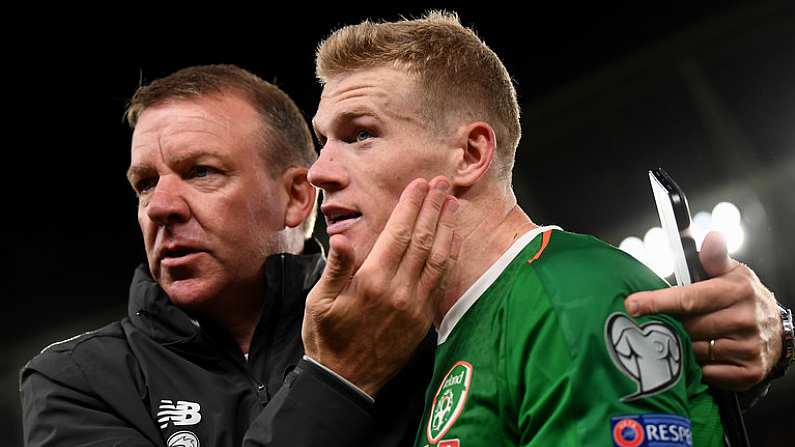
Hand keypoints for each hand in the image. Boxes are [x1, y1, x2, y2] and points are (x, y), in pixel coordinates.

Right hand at [302, 176, 459, 394]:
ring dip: (446, 228)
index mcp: (371, 281)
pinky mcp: (422, 318)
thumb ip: (335, 268)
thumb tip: (341, 238)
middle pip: (422, 240)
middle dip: (433, 209)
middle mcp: (398, 291)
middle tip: (441, 183)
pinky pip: (440, 281)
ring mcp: (414, 305)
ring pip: (437, 259)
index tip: (419, 184)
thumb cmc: (326, 338)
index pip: (397, 234)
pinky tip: (453, 240)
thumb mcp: (319, 302)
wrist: (346, 381)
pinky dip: (449, 257)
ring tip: (452, 203)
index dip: (410, 207)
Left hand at [625, 231, 781, 389]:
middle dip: (676, 325)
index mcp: (736, 290)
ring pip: (695, 351)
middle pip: (687, 326)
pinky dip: (701, 367)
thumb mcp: (732, 273)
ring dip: (687, 346)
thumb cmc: (743, 299)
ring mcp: (748, 347)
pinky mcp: (748, 372)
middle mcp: (744, 318)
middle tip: (676, 322)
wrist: (776, 333)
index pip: (689, 297)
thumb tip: (712, 238)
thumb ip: (714, 258)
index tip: (632, 305)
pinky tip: (706, 355)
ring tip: (695, 336)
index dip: (658, 302)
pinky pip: (708, 373)